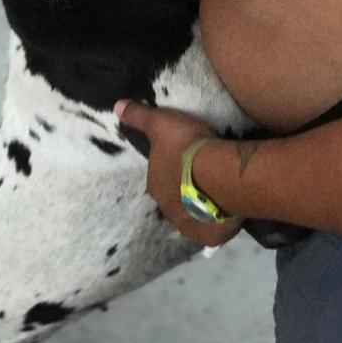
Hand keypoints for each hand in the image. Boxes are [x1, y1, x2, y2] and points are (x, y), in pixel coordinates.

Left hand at [114, 99, 243, 246]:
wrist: (220, 173)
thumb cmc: (188, 148)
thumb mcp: (161, 123)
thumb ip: (140, 116)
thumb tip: (117, 106)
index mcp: (155, 185)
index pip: (160, 176)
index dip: (173, 167)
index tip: (185, 157)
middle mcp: (168, 210)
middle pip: (175, 198)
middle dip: (184, 189)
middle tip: (202, 174)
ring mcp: (190, 225)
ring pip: (192, 215)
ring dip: (199, 207)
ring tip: (215, 193)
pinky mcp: (212, 236)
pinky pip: (212, 229)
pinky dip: (216, 222)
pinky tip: (224, 212)